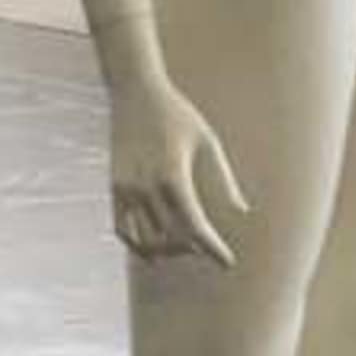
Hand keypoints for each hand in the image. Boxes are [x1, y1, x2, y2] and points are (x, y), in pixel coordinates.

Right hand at [107, 78, 248, 266]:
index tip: (227, 262)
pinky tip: (154, 249)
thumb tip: (242, 211)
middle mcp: (146, 186)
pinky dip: (137, 244)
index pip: (193, 225)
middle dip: (192, 249)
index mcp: (173, 174)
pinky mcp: (114, 187)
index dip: (212, 247)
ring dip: (166, 251)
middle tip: (207, 247)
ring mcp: (126, 188)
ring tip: (184, 248)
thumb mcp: (208, 142)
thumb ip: (224, 179)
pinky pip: (122, 229)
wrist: (135, 93)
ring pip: (145, 240)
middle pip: (171, 237)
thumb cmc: (178, 115)